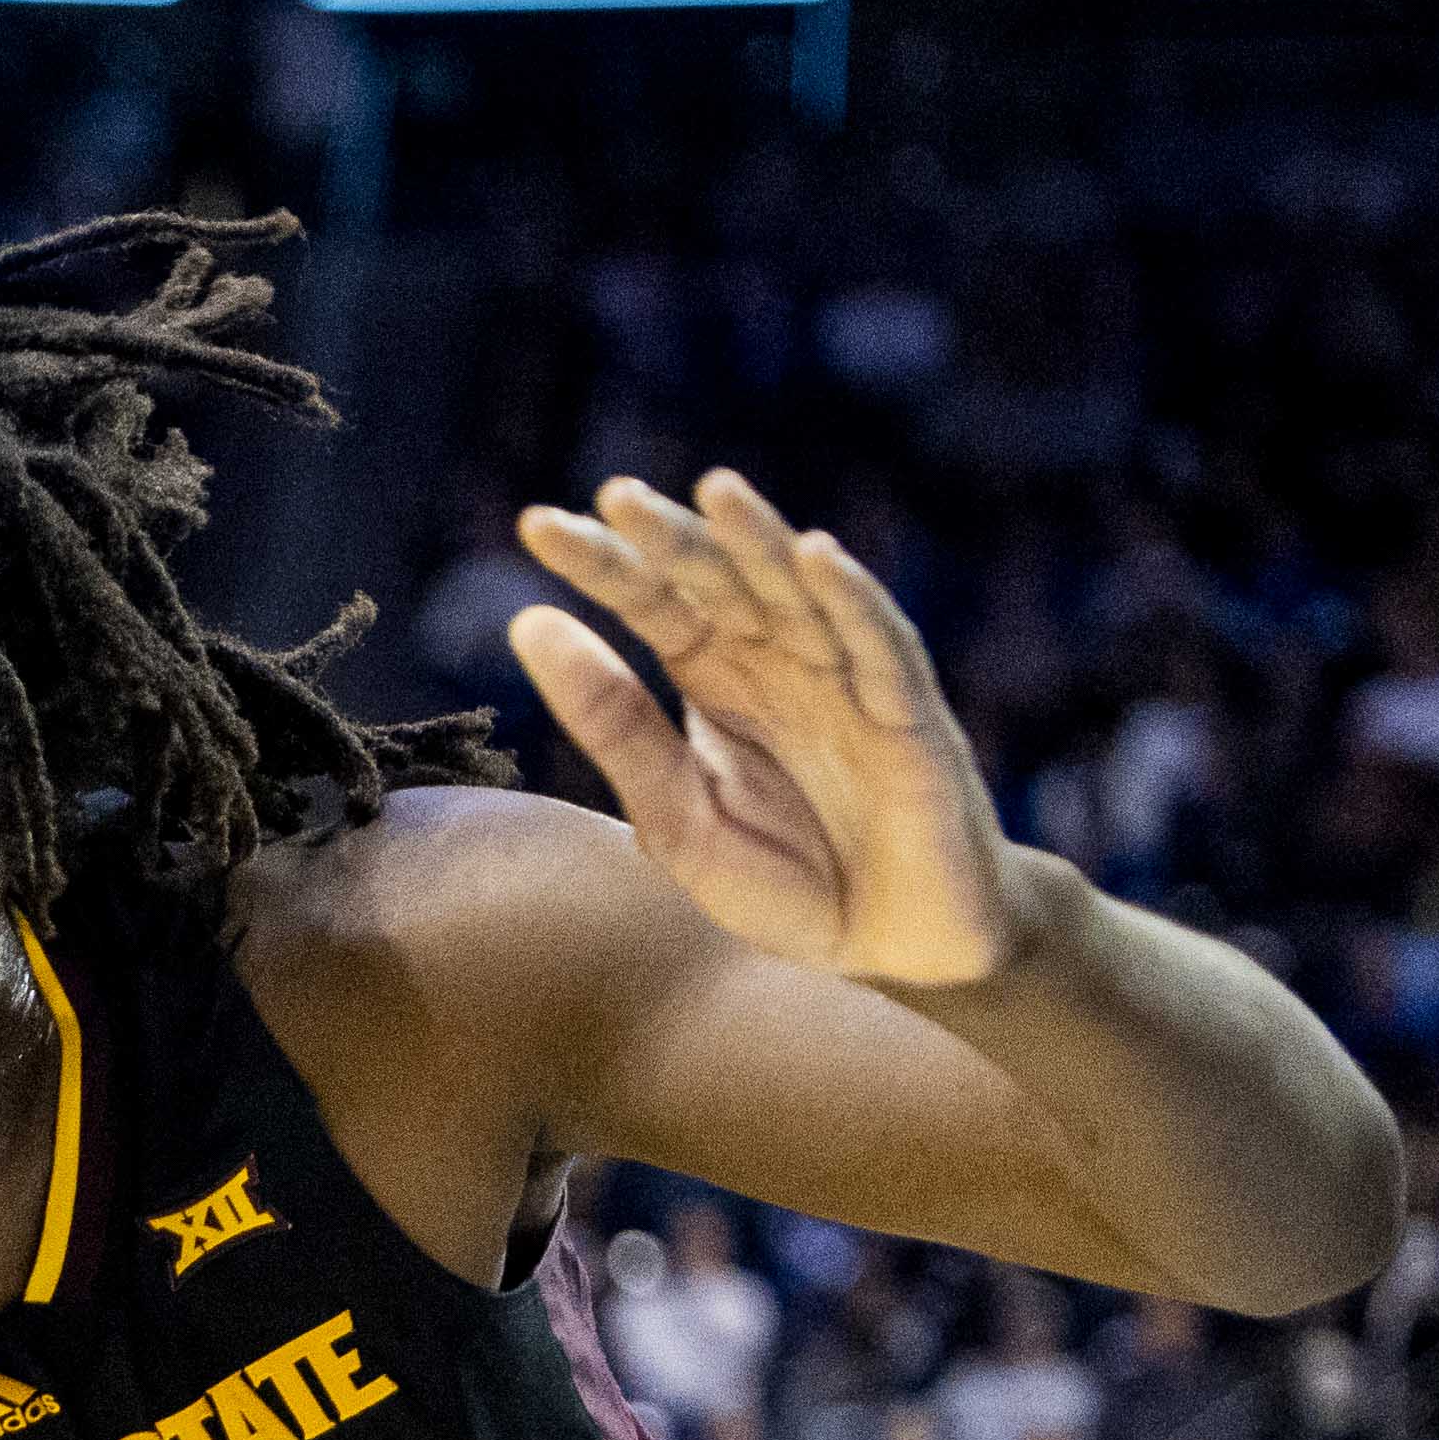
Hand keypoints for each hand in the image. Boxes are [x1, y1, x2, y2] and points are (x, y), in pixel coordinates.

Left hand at [509, 470, 1032, 988]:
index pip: (655, 604)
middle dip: (672, 541)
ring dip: (760, 541)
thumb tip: (526, 622)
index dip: (604, 566)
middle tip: (612, 498)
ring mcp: (850, 683)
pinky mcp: (912, 718)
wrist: (894, 948)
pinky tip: (815, 555)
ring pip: (802, 594)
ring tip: (713, 491)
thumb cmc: (786, 882)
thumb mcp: (675, 818)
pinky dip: (852, 600)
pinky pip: (883, 647)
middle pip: (722, 584)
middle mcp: (783, 664)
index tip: (535, 527)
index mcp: (720, 682)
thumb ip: (613, 726)